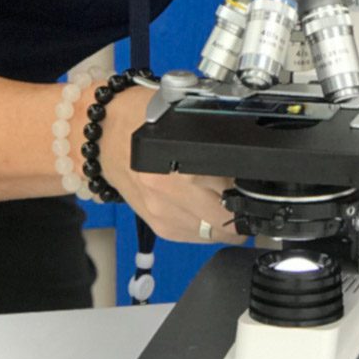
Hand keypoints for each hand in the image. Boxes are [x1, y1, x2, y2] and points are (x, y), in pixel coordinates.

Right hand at [98, 85, 241, 244]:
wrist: (104, 135)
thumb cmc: (142, 121)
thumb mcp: (188, 123)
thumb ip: (218, 144)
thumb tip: (248, 165)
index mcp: (182, 166)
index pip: (233, 192)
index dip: (250, 191)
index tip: (254, 188)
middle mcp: (170, 194)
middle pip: (225, 222)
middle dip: (241, 215)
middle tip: (245, 202)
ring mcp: (163, 214)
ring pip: (212, 235)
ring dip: (224, 224)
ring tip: (224, 204)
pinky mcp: (158, 225)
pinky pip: (193, 237)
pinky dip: (205, 228)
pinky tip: (203, 210)